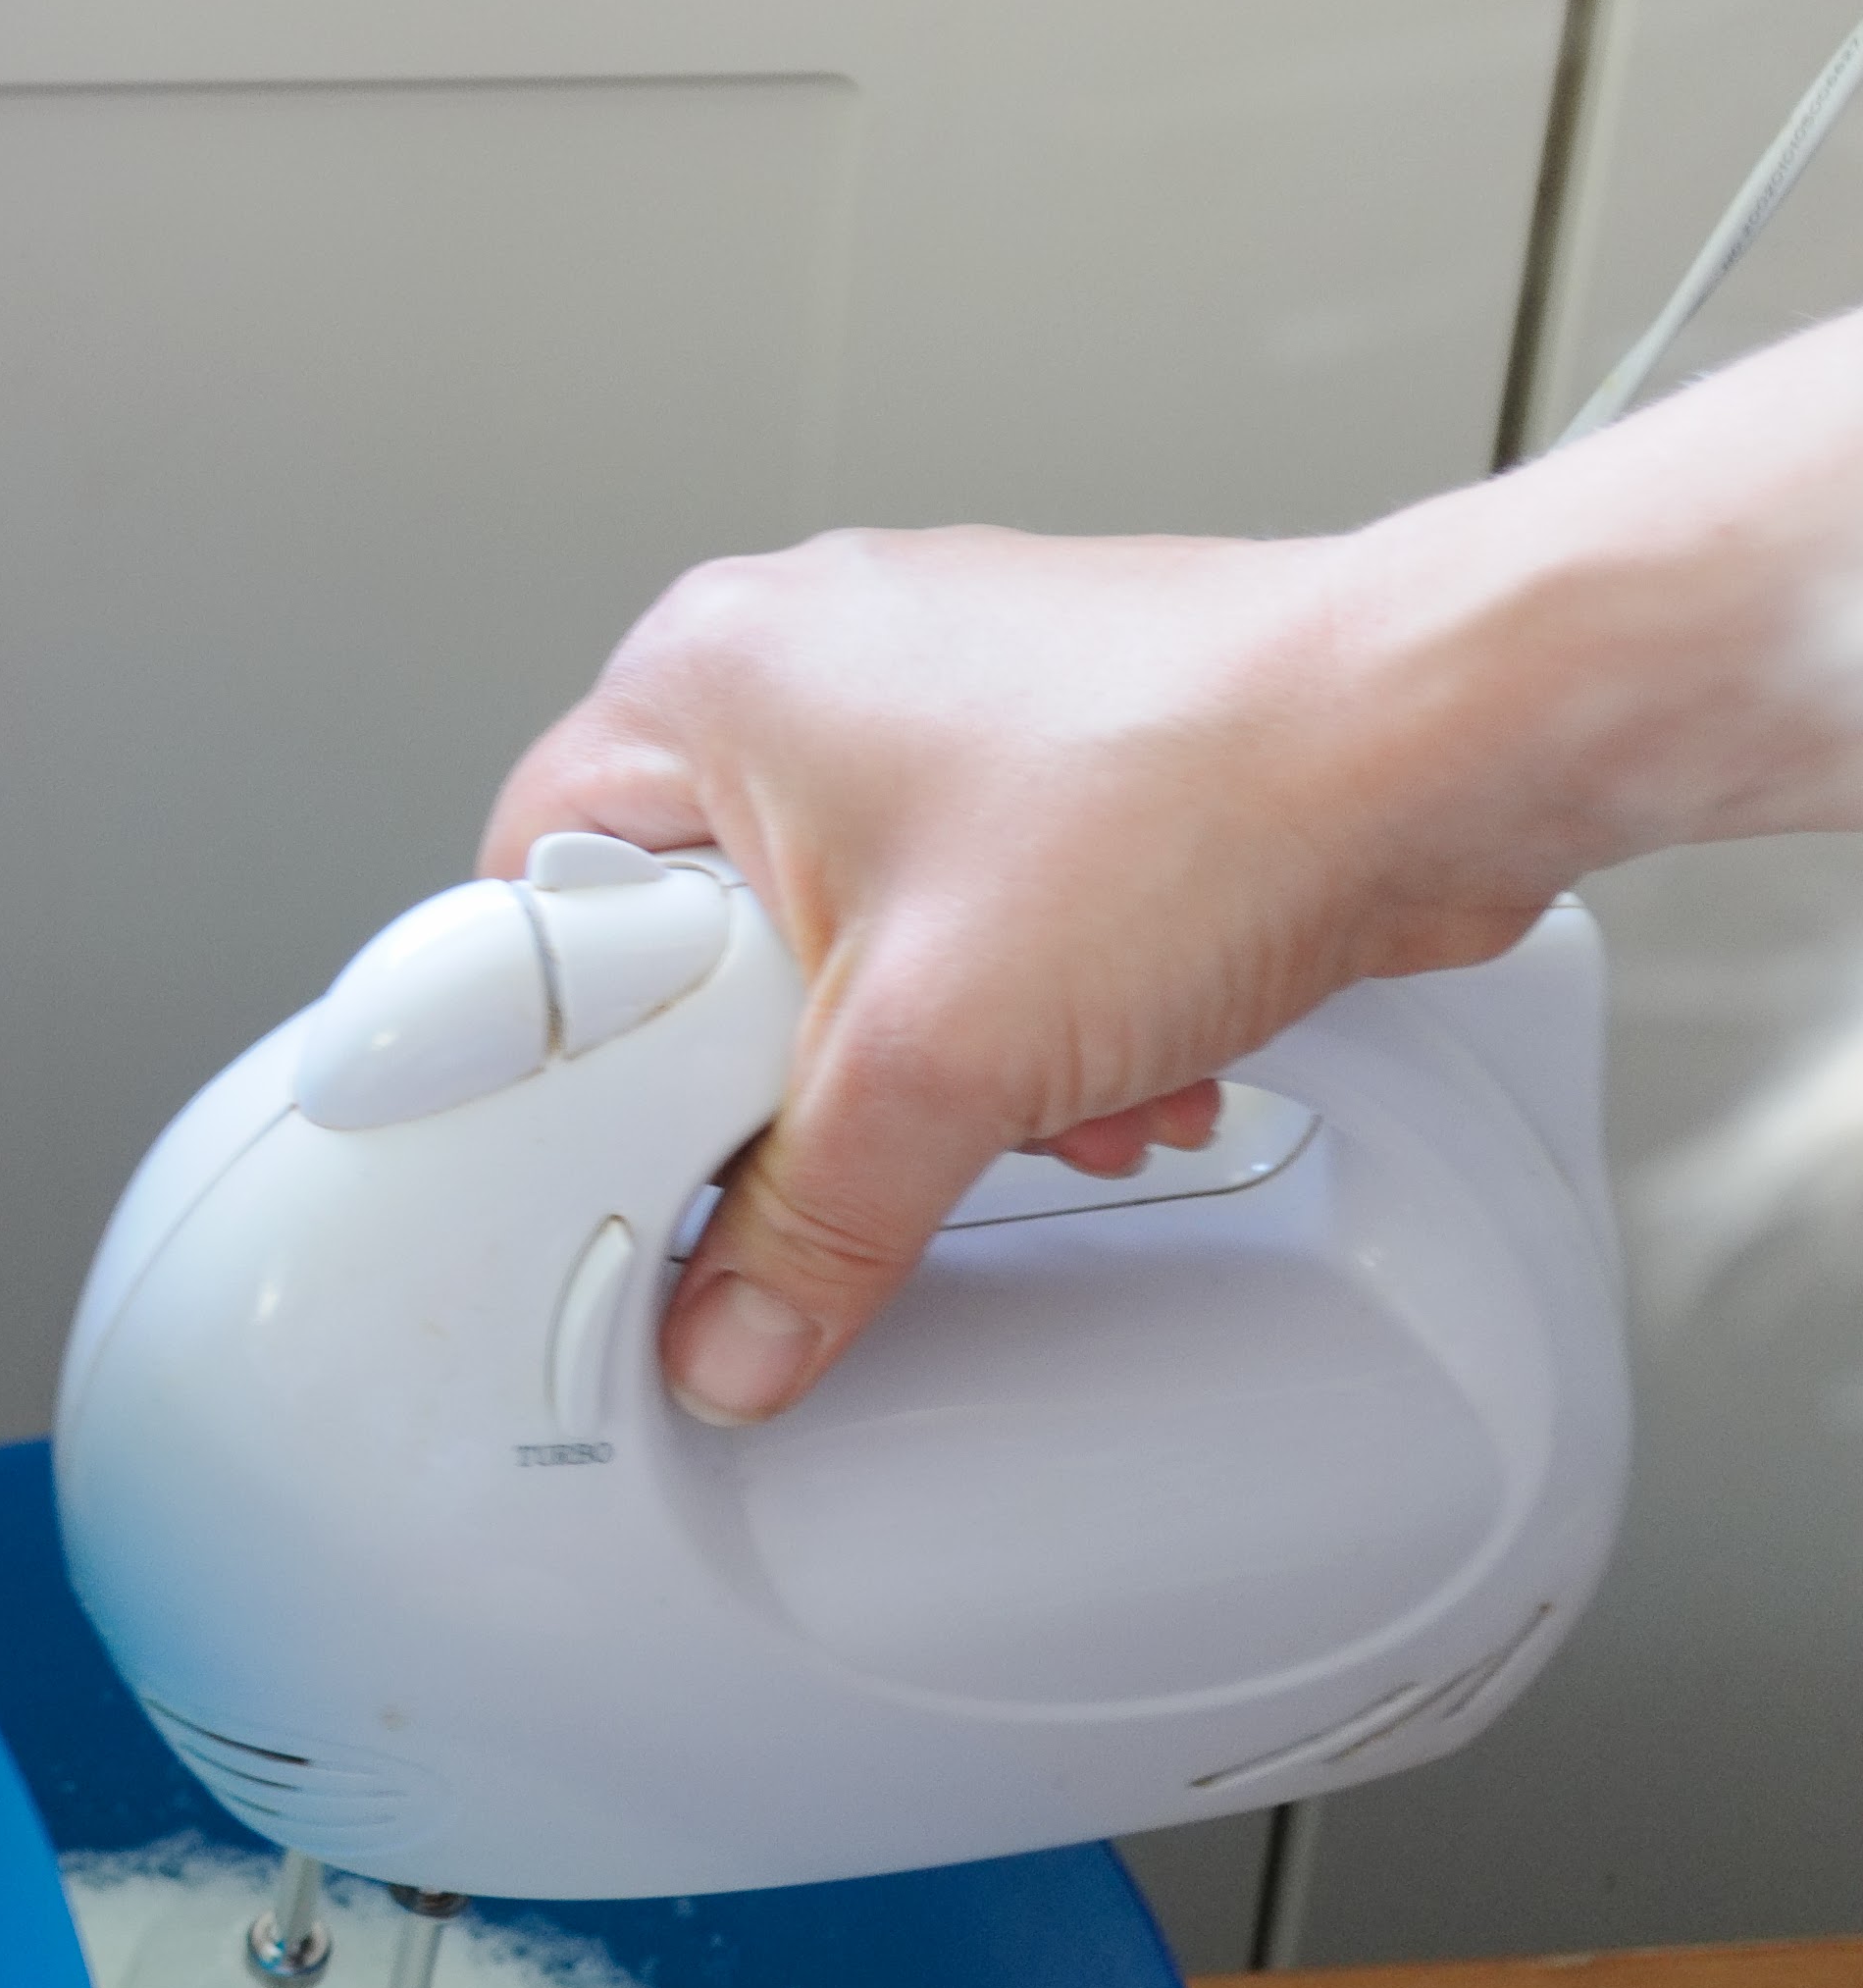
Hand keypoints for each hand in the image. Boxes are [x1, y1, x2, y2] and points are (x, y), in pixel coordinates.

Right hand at [485, 522, 1565, 1422]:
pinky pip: (972, 917)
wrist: (1448, 743)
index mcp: (709, 676)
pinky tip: (1104, 1064)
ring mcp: (940, 689)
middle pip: (706, 938)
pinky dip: (1029, 1012)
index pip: (539, 883)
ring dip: (937, 1062)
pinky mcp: (1055, 746)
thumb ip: (807, 1226)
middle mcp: (810, 655)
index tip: (631, 1140)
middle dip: (803, 1073)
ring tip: (1024, 1093)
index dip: (582, 1043)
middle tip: (845, 1123)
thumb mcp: (937, 1056)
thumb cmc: (1206, 783)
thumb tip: (736, 1332)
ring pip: (854, 941)